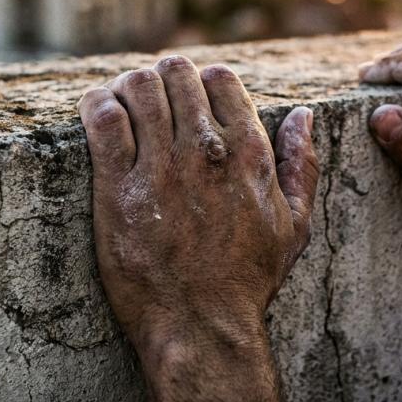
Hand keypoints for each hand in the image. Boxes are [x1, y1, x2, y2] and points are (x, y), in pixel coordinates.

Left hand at [79, 55, 317, 401]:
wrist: (199, 326)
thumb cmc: (247, 280)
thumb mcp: (295, 225)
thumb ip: (301, 165)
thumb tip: (304, 115)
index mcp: (248, 154)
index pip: (220, 78)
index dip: (203, 79)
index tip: (190, 95)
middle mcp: (205, 151)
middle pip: (176, 74)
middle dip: (163, 76)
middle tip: (153, 94)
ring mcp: (160, 168)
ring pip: (138, 87)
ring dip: (128, 85)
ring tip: (123, 100)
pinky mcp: (118, 189)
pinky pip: (103, 120)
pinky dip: (98, 104)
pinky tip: (100, 112)